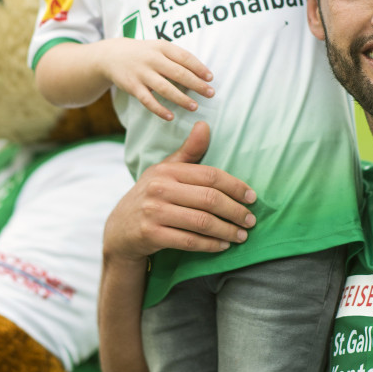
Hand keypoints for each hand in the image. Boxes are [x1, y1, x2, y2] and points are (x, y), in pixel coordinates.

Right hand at [97, 39, 213, 120]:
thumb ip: (176, 57)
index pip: (185, 57)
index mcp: (162, 47)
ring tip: (194, 106)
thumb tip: (200, 73)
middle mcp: (152, 59)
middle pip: (178, 73)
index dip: (199, 68)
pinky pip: (148, 100)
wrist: (112, 55)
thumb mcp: (159, 48)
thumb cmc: (143, 53)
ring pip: (165, 88)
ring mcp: (141, 73)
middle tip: (210, 93)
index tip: (210, 78)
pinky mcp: (132, 86)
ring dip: (181, 98)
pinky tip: (171, 117)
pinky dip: (159, 109)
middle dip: (196, 84)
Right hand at [104, 122, 256, 262]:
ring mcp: (154, 212)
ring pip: (202, 222)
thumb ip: (189, 152)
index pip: (210, 175)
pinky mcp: (151, 235)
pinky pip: (189, 241)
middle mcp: (159, 189)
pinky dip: (210, 245)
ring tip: (242, 235)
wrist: (120, 230)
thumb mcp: (165, 171)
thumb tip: (205, 125)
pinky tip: (223, 246)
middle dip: (235, 211)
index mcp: (167, 170)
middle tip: (251, 220)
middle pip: (209, 199)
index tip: (252, 197)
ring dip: (227, 231)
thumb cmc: (151, 196)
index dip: (235, 186)